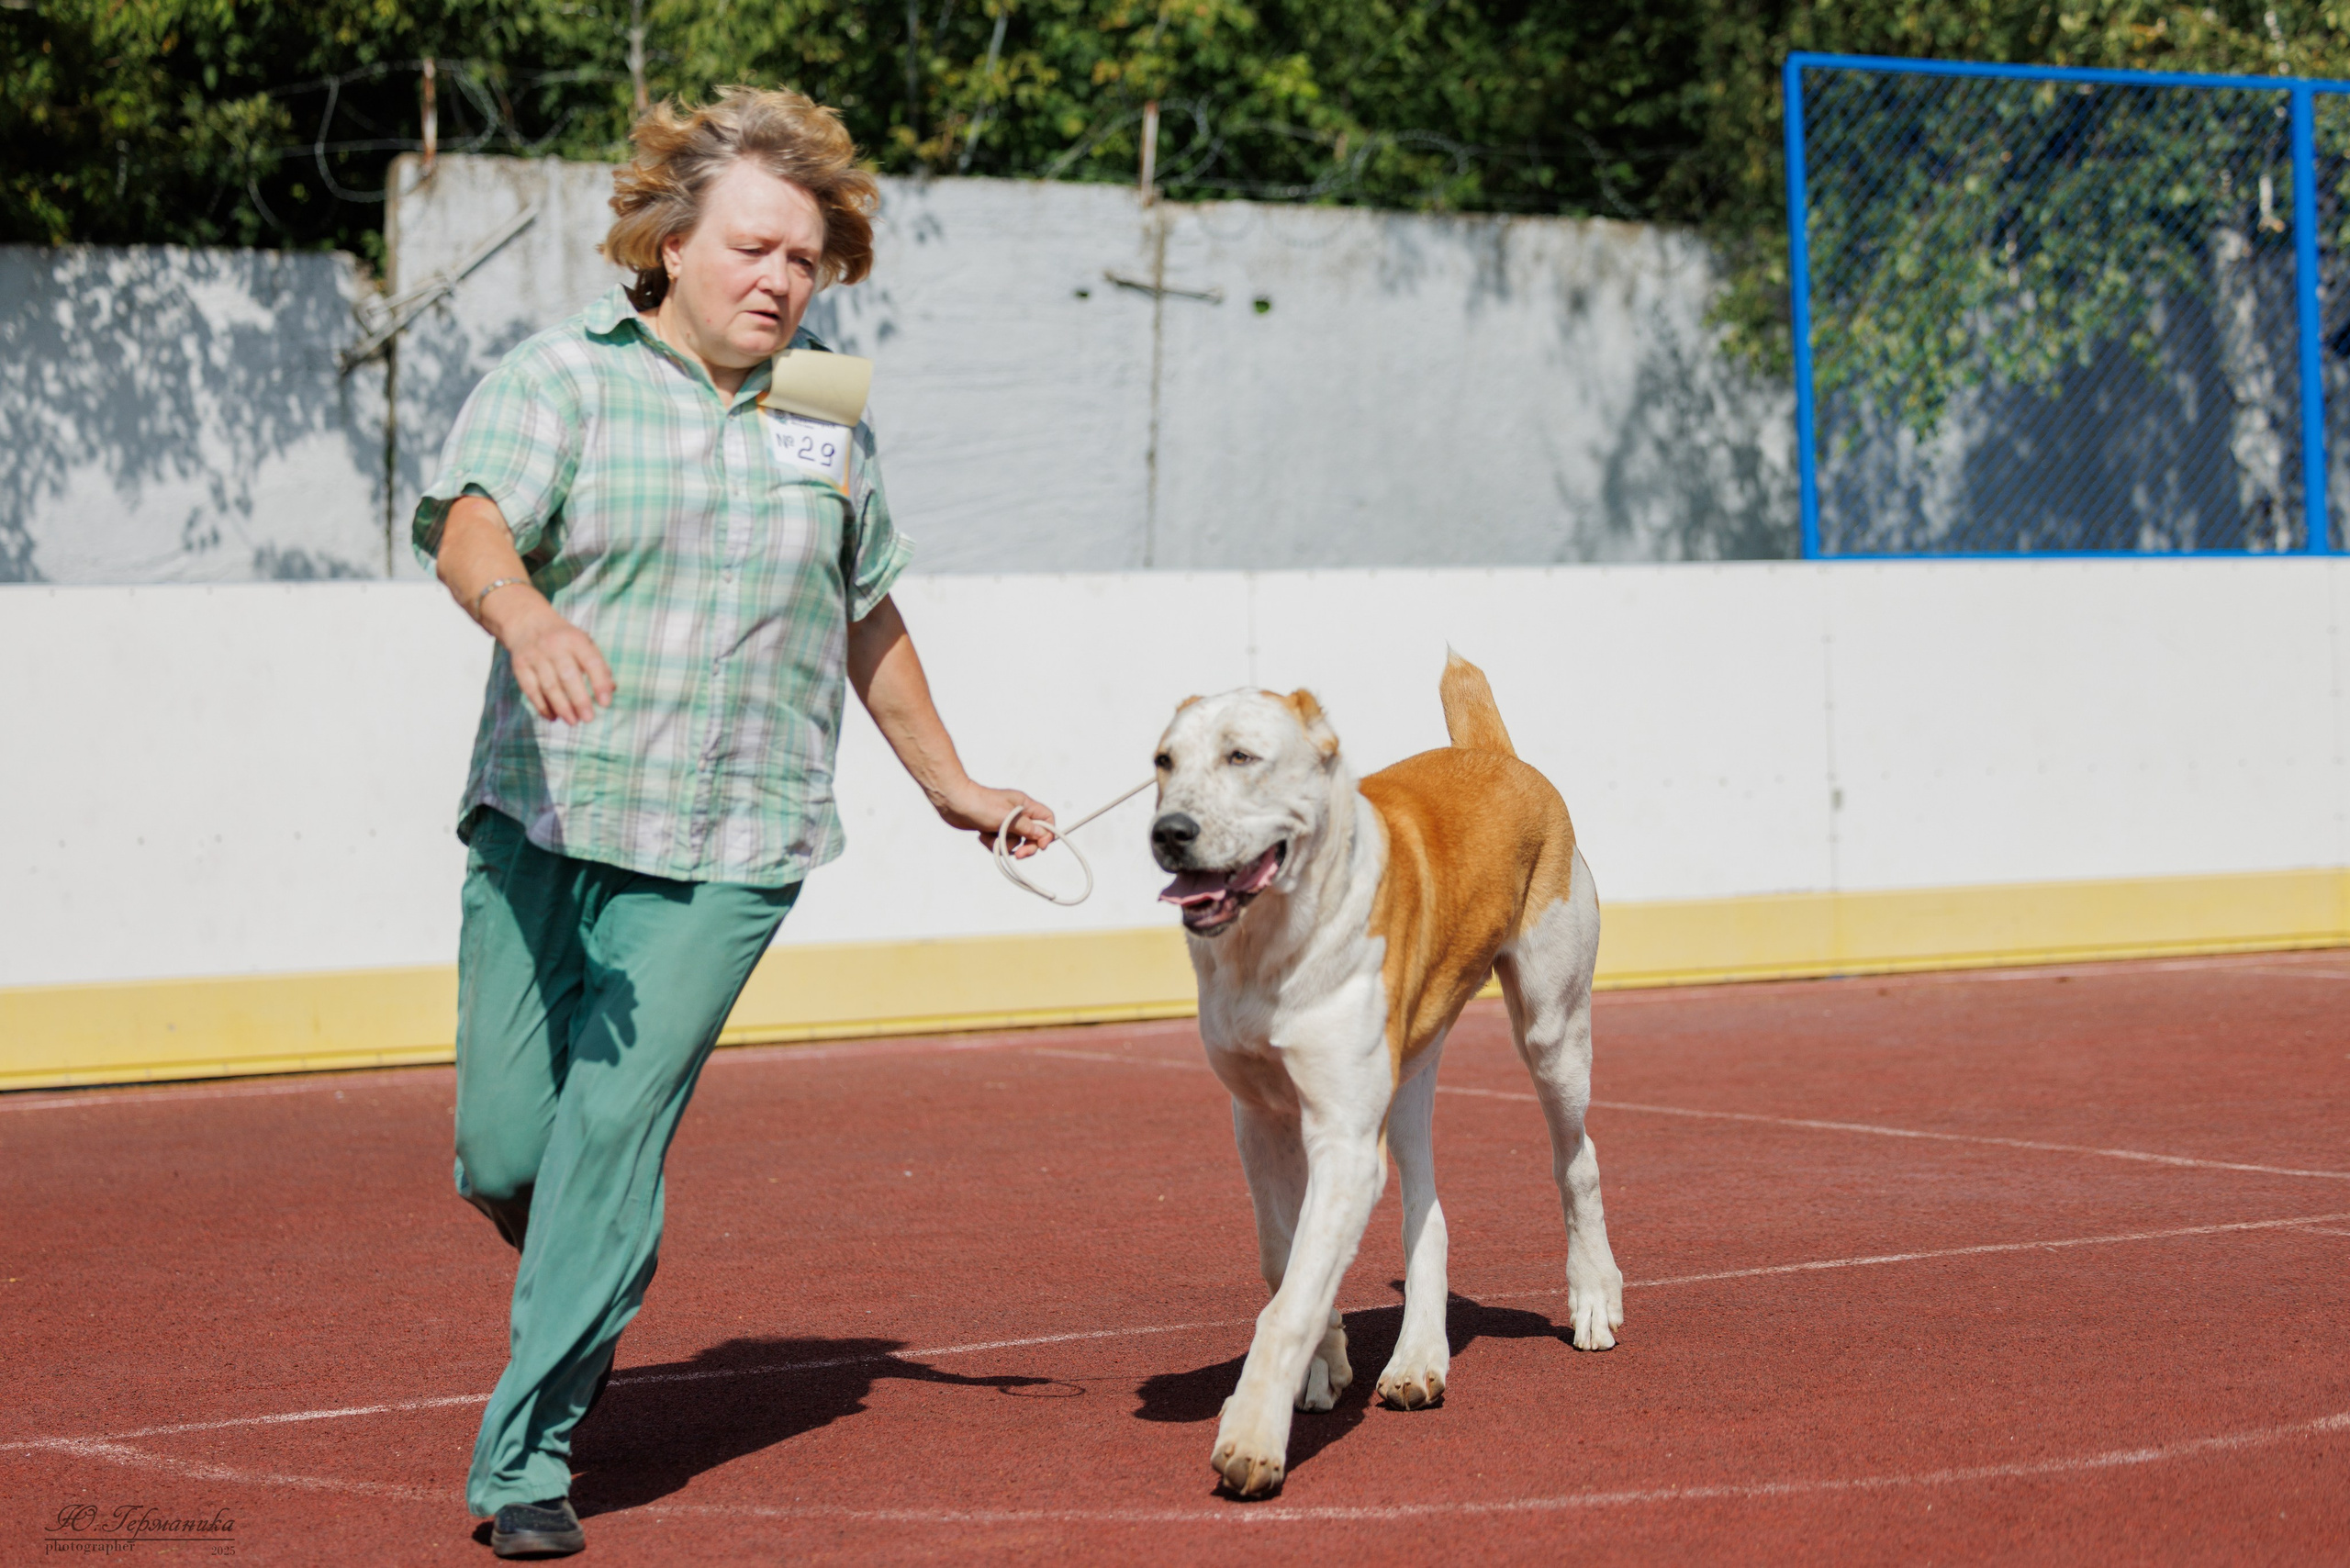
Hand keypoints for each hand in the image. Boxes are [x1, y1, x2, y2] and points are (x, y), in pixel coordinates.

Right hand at [484, 591, 615, 724]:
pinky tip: (553, 717)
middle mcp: (554, 646)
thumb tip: (612, 689)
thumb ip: (599, 665)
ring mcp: (535, 656)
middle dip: (579, 700)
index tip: (606, 703)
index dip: (599, 683)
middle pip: (568, 676)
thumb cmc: (565, 639)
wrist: (527, 623)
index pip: (591, 662)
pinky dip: (542, 706)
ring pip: (549, 686)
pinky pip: (531, 690)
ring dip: (562, 707)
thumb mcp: (584, 644)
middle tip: (588, 718)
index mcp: (575, 639)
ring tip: (573, 721)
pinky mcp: (520, 665)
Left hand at [933, 780, 1056, 858]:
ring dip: (1003, 844)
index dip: (1047, 833)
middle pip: (1032, 834)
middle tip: (1018, 855)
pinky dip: (992, 843)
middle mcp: (1017, 813)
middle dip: (1025, 846)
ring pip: (1014, 841)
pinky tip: (982, 835)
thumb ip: (1026, 827)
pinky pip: (999, 842)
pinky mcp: (992, 828)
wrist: (953, 802)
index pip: (1047, 818)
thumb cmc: (980, 804)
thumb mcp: (1007, 818)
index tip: (1041, 846)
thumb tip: (1042, 835)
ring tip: (991, 837)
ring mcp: (1004, 821)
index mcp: (1024, 805)